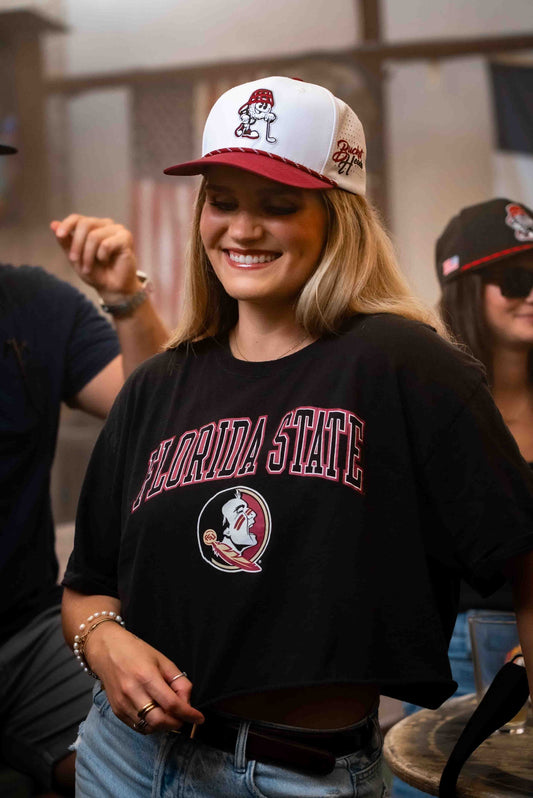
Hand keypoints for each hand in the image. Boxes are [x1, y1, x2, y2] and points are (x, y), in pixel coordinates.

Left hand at [50, 214, 140, 302]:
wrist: (112, 288)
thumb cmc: (95, 272)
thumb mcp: (74, 257)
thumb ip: (65, 241)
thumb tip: (53, 224)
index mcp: (93, 226)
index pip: (77, 218)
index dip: (67, 225)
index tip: (60, 235)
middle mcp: (105, 224)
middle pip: (85, 224)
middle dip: (77, 245)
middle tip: (75, 261)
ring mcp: (117, 230)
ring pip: (94, 236)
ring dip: (88, 256)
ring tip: (89, 268)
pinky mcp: (126, 238)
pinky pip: (106, 244)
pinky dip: (102, 256)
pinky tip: (106, 262)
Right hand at [85, 623, 203, 733]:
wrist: (106, 649)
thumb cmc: (135, 651)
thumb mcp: (163, 660)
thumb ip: (179, 681)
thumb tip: (187, 702)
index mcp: (146, 676)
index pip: (172, 704)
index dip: (188, 714)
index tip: (199, 718)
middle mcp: (132, 693)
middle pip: (160, 721)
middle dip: (176, 723)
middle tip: (184, 717)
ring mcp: (122, 704)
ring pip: (149, 727)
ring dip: (164, 726)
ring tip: (170, 715)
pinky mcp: (117, 711)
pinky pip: (138, 727)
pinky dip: (151, 726)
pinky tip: (156, 715)